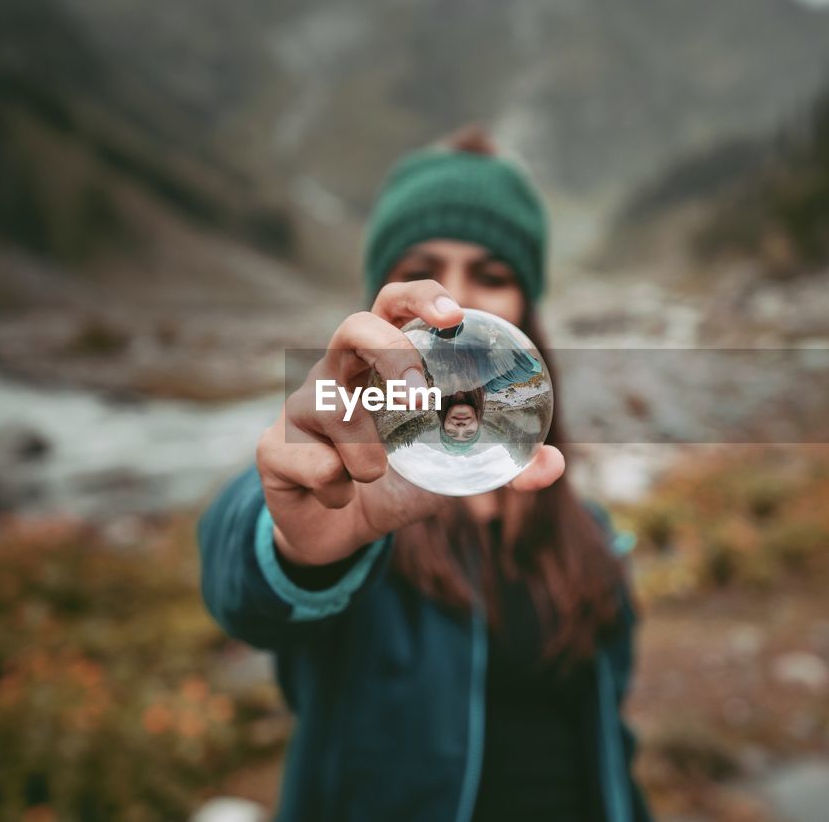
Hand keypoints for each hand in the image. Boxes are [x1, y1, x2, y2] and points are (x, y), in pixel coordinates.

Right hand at [256, 280, 564, 565]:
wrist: (333, 533)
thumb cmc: (394, 482)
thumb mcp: (450, 472)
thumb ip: (502, 465)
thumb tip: (555, 464)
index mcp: (378, 363)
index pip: (393, 305)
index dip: (420, 297)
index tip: (455, 314)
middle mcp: (336, 372)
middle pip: (352, 328)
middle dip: (389, 353)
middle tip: (420, 396)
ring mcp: (299, 406)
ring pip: (335, 411)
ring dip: (368, 456)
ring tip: (374, 476)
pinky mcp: (273, 448)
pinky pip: (316, 464)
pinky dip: (339, 489)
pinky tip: (338, 496)